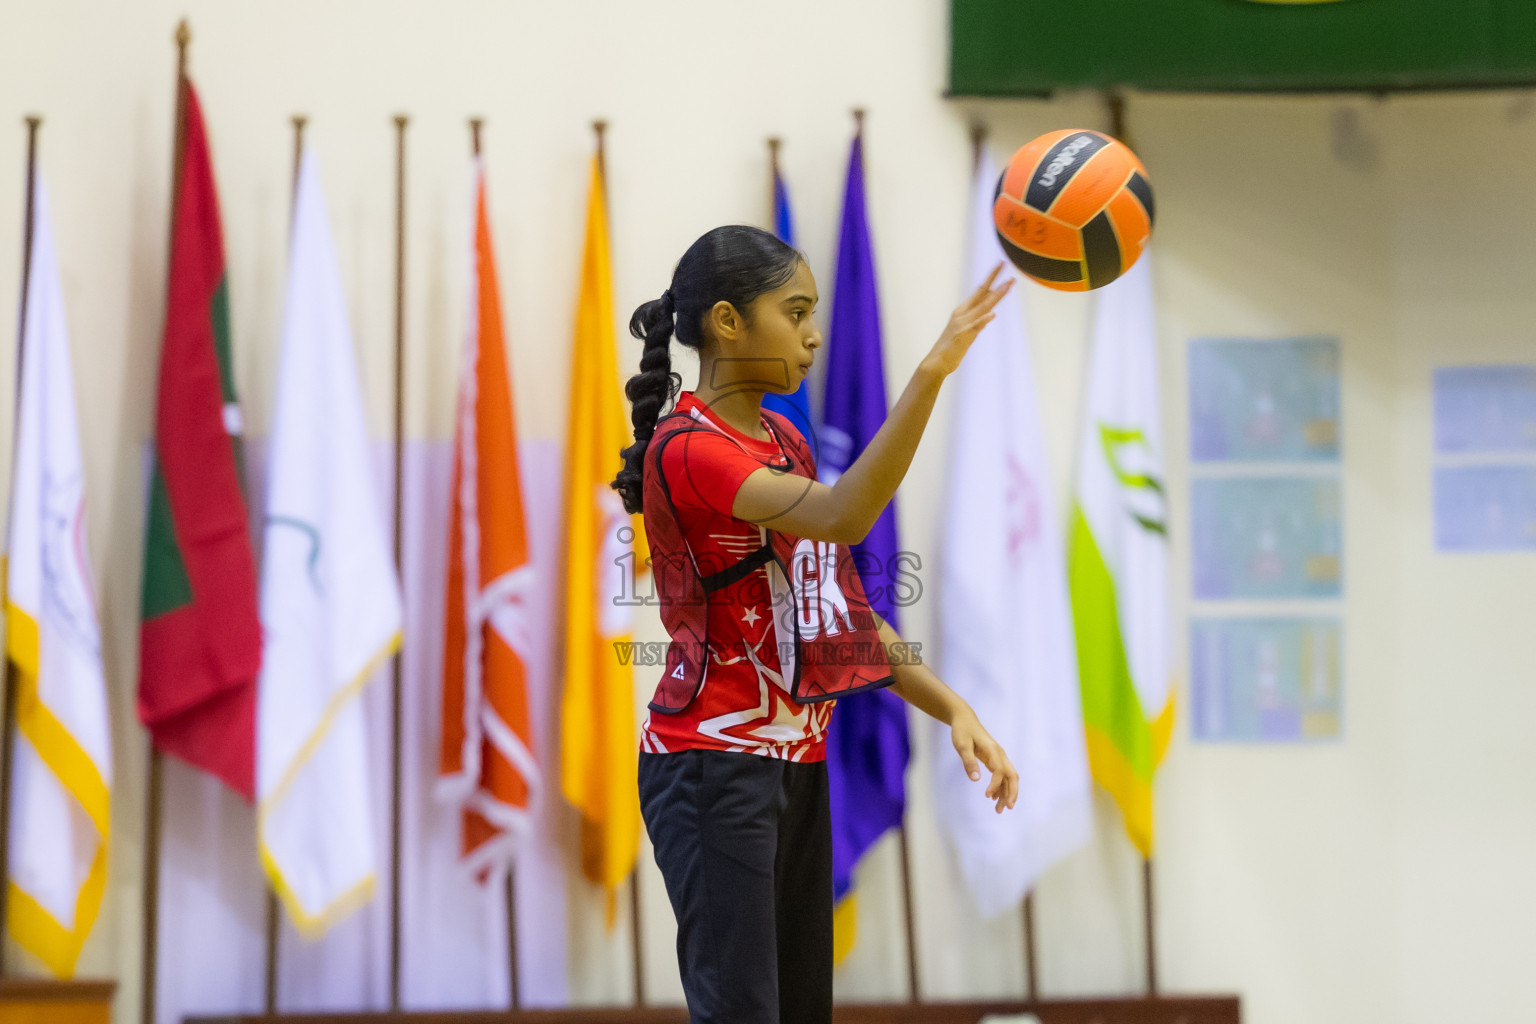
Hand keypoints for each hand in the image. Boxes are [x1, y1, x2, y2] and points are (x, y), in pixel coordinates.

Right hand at [920, 263, 1014, 378]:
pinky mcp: (963, 336)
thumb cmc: (951, 348)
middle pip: (982, 293)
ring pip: (983, 306)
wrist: (936, 362)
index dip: (991, 278)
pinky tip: (992, 314)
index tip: (1000, 265)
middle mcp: (963, 314)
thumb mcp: (967, 332)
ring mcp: (963, 324)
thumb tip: (989, 315)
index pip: (980, 291)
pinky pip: (976, 326)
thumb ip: (978, 322)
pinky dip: (983, 320)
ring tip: (1007, 285)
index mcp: (962, 311)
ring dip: (996, 295)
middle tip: (1004, 264)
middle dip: (994, 278)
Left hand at [951, 709, 1018, 813]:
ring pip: (1008, 778)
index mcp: (993, 750)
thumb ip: (969, 761)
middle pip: (1012, 775)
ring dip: (1006, 793)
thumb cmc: (962, 731)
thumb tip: (976, 780)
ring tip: (999, 810)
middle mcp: (999, 754)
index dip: (995, 785)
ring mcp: (999, 757)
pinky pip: (1002, 776)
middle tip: (1007, 808)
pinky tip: (994, 798)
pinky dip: (1001, 787)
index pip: (999, 771)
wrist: (965, 719)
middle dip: (1012, 792)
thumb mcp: (962, 745)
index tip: (986, 796)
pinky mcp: (995, 760)